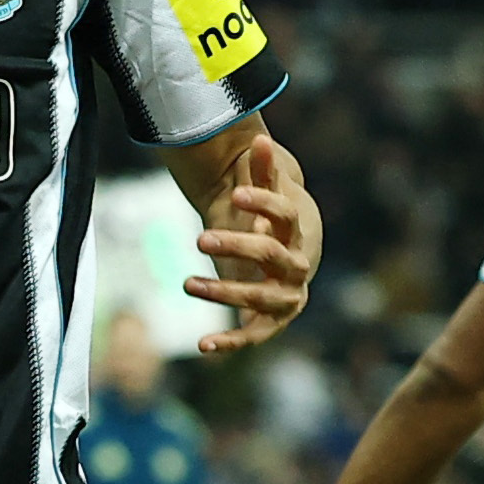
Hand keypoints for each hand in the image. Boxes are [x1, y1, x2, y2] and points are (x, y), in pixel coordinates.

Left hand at [186, 128, 319, 354]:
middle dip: (235, 246)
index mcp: (297, 233)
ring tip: (186, 283)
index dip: (262, 204)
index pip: (285, 215)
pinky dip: (228, 342)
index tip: (233, 192)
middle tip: (199, 238)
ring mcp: (286, 298)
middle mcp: (297, 267)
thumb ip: (263, 173)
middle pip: (269, 255)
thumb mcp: (265, 199)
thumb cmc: (271, 228)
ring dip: (223, 291)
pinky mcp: (271, 323)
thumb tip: (259, 137)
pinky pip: (252, 335)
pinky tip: (202, 345)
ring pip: (257, 296)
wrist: (284, 267)